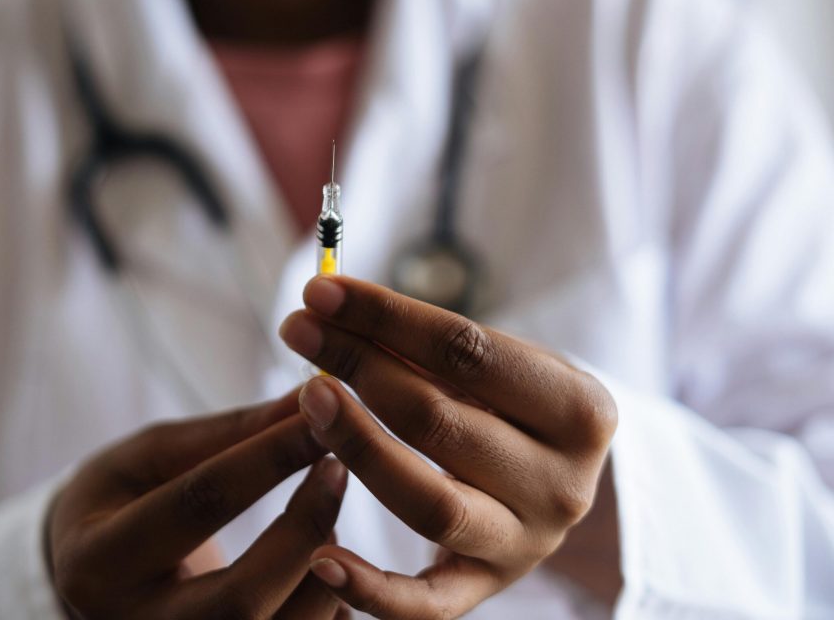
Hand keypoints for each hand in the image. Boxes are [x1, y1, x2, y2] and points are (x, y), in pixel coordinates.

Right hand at [46, 388, 350, 618]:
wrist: (91, 578)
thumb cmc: (119, 502)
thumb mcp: (150, 456)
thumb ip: (227, 432)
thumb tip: (308, 398)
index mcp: (99, 562)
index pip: (197, 506)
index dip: (266, 458)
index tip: (317, 418)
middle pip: (240, 598)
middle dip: (303, 528)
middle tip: (337, 469)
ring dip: (324, 572)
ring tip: (327, 521)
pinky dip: (327, 606)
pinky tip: (327, 566)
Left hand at [279, 276, 617, 618]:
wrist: (560, 479)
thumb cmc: (518, 405)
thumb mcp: (503, 364)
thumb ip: (430, 345)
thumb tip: (333, 308)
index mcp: (580, 410)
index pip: (467, 351)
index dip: (386, 317)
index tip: (321, 291)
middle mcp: (562, 484)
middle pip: (439, 421)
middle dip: (358, 367)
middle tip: (300, 332)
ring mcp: (525, 544)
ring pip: (429, 503)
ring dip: (357, 446)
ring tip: (307, 398)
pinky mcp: (486, 588)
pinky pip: (427, 604)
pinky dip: (372, 588)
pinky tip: (321, 557)